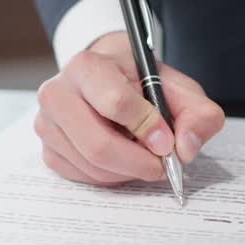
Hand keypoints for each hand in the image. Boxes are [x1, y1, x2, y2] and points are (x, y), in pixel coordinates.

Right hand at [35, 32, 223, 184]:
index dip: (148, 127)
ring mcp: (47, 124)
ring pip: (93, 167)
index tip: (167, 141)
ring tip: (145, 157)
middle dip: (139, 163)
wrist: (108, 79)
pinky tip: (123, 159)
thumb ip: (197, 114)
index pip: (115, 103)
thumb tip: (185, 148)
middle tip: (161, 165)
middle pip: (99, 144)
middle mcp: (57, 93)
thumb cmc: (143, 84)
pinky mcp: (48, 150)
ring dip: (128, 171)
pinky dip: (112, 176)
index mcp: (87, 66)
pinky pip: (84, 177)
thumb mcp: (179, 89)